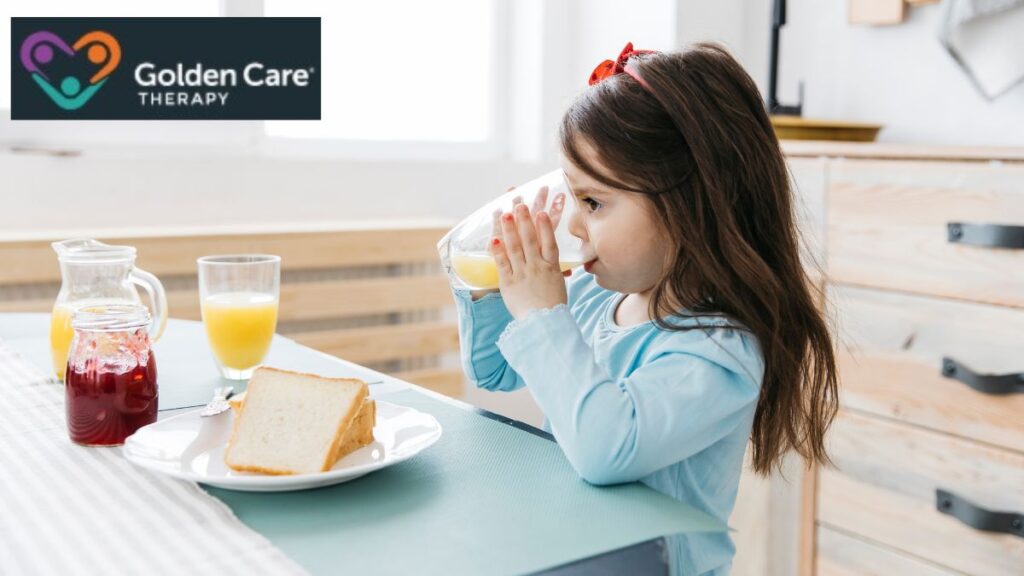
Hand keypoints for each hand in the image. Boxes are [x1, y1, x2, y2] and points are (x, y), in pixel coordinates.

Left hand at [489, 187, 568, 319]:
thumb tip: (560, 265)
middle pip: (530, 240)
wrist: (545, 327)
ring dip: (509, 229)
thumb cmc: (553, 308)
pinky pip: (502, 264)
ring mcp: (522, 274)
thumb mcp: (559, 285)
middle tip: (519, 204)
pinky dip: (497, 251)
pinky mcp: (509, 283)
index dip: (545, 226)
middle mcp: (537, 268)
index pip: (549, 242)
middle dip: (524, 220)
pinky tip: (493, 239)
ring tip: (504, 214)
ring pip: (515, 248)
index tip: (541, 211)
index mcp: (552, 268)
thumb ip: (556, 272)